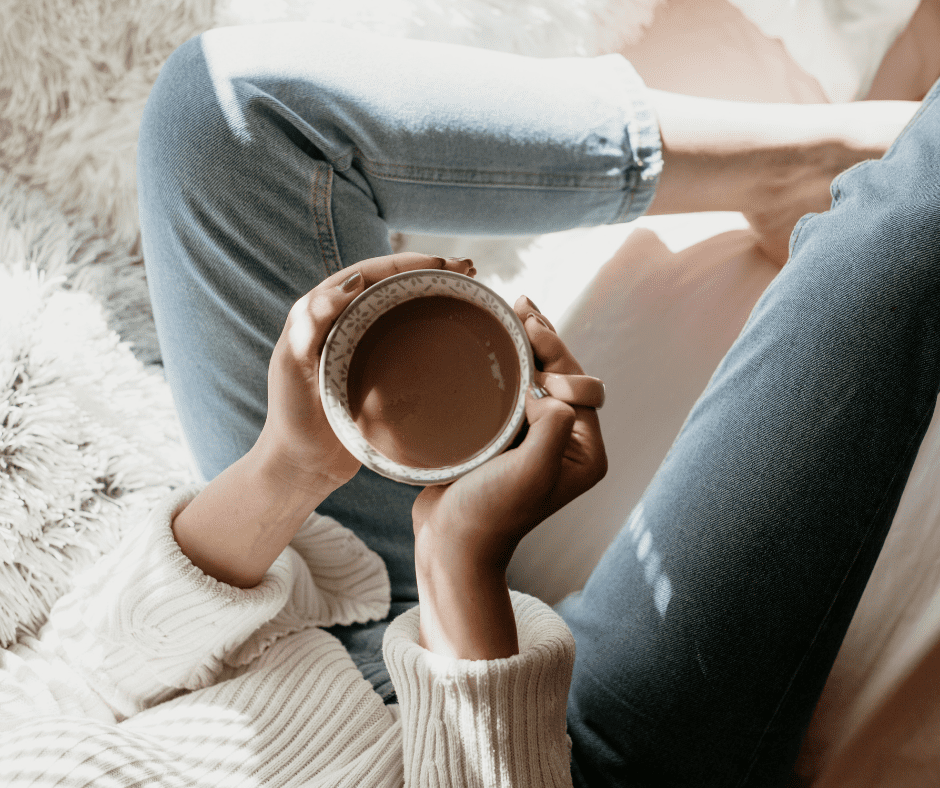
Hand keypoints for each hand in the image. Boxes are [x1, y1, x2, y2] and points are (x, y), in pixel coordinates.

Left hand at [259, 252, 475, 494]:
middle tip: (470, 270)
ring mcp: (364, 346)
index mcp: (321, 312)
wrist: (303, 465)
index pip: (369, 273)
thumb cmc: (292, 418)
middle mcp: (344, 322)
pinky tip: (458, 327)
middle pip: (392, 284)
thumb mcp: (292, 367)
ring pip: (404, 308)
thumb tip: (352, 282)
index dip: (406, 263)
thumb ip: (311, 322)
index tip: (443, 265)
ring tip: (473, 287)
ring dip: (435, 293)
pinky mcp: (379, 371)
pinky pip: (409, 339)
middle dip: (430, 270)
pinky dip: (434, 327)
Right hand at [413, 295, 607, 571]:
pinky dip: (504, 363)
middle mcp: (565, 441)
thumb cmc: (491, 512)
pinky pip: (510, 389)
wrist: (451, 541)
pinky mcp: (505, 435)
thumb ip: (553, 427)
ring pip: (535, 378)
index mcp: (583, 450)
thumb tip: (548, 389)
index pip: (580, 386)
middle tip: (521, 305)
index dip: (558, 355)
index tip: (528, 332)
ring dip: (525, 344)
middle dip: (544, 339)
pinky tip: (490, 340)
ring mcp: (534, 436)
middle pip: (562, 376)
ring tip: (511, 308)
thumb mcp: (532, 472)